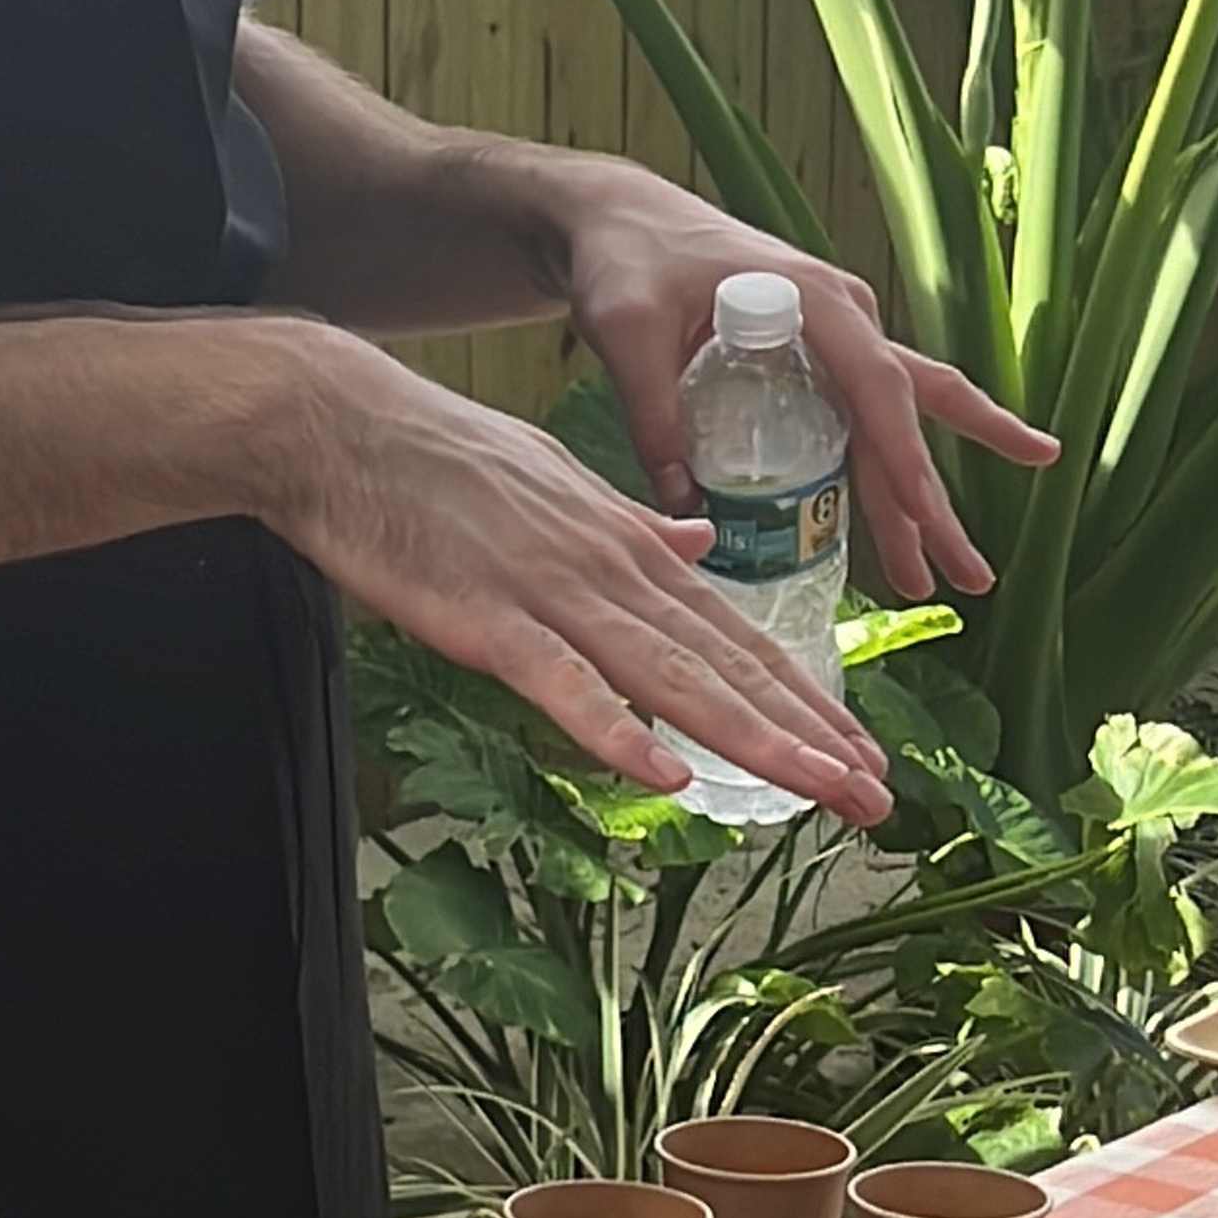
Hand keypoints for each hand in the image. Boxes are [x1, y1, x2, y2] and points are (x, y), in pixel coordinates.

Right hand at [236, 322, 896, 816]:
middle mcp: (613, 570)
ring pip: (674, 677)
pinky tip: (669, 777)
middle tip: (877, 795)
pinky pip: (564, 684)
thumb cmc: (437, 456)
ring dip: (754, 741)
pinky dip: (617, 730)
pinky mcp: (487, 619)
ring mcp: (554, 594)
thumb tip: (697, 544)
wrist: (341, 422)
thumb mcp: (558, 484)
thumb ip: (633, 524)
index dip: (804, 698)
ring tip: (823, 790)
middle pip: (728, 666)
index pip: (738, 635)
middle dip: (810, 735)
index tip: (859, 748)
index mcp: (631, 546)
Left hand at [554, 172, 1052, 602]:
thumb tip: (684, 511)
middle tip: (974, 577)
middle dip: (939, 499)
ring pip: (893, 427)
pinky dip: (881, 478)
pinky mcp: (812, 363)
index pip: (876, 384)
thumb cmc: (628, 258)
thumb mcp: (628, 333)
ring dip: (919, 503)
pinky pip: (860, 426)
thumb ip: (654, 416)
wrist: (619, 218)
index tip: (924, 513)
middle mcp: (841, 318)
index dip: (903, 453)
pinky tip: (897, 531)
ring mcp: (833, 342)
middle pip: (909, 414)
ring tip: (948, 578)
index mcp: (812, 298)